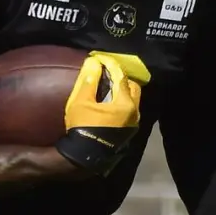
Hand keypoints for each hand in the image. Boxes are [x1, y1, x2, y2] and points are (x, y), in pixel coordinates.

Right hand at [56, 52, 145, 175]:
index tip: (99, 58)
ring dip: (121, 89)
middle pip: (132, 86)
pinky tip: (109, 100)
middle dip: (120, 76)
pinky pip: (129, 108)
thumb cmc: (82, 127)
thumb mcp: (81, 102)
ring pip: (132, 98)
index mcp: (125, 103)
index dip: (109, 63)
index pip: (120, 75)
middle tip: (106, 72)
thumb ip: (89, 80)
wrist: (84, 156)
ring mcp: (133, 122)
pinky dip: (121, 100)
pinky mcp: (129, 130)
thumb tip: (94, 63)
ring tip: (106, 85)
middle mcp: (134, 111)